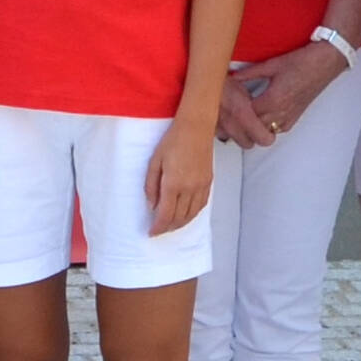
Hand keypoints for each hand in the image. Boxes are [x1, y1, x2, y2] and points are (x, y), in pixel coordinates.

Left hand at [144, 112, 216, 235]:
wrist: (196, 128)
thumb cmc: (172, 141)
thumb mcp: (154, 162)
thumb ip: (151, 186)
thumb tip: (152, 206)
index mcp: (173, 183)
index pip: (165, 214)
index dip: (158, 227)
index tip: (151, 233)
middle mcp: (189, 188)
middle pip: (179, 217)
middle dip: (168, 228)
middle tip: (159, 231)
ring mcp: (201, 186)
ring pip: (192, 214)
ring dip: (180, 224)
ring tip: (170, 226)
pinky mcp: (209, 182)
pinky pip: (201, 205)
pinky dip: (193, 214)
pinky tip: (186, 215)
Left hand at [226, 41, 348, 146]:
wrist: (326, 63)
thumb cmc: (302, 62)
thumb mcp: (271, 65)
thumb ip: (249, 73)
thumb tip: (231, 76)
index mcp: (273, 100)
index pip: (247, 115)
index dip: (235, 111)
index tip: (227, 104)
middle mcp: (282, 112)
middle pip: (255, 128)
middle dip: (243, 122)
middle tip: (232, 113)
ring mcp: (290, 117)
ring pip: (266, 132)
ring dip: (255, 126)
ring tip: (245, 116)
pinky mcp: (296, 117)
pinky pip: (278, 130)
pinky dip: (268, 126)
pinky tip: (262, 116)